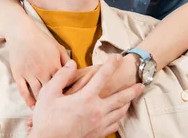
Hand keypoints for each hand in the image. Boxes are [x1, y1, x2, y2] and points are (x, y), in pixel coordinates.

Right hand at [7, 23, 69, 106]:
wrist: (22, 34)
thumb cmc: (43, 40)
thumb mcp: (59, 48)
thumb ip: (67, 61)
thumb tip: (76, 71)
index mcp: (55, 65)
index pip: (65, 83)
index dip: (69, 92)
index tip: (74, 100)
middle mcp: (43, 71)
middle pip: (52, 91)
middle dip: (58, 101)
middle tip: (63, 110)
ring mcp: (30, 74)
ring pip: (38, 93)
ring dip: (43, 103)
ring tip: (49, 112)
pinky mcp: (19, 76)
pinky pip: (23, 92)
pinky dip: (28, 101)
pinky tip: (33, 107)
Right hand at [28, 56, 143, 137]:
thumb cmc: (45, 120)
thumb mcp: (48, 95)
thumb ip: (61, 77)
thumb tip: (72, 63)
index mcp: (85, 98)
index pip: (103, 76)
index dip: (111, 65)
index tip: (119, 57)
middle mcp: (96, 111)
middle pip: (121, 98)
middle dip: (133, 90)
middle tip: (142, 84)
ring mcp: (98, 124)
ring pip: (119, 113)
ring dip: (127, 104)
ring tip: (131, 100)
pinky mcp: (97, 135)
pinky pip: (113, 126)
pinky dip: (118, 120)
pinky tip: (118, 118)